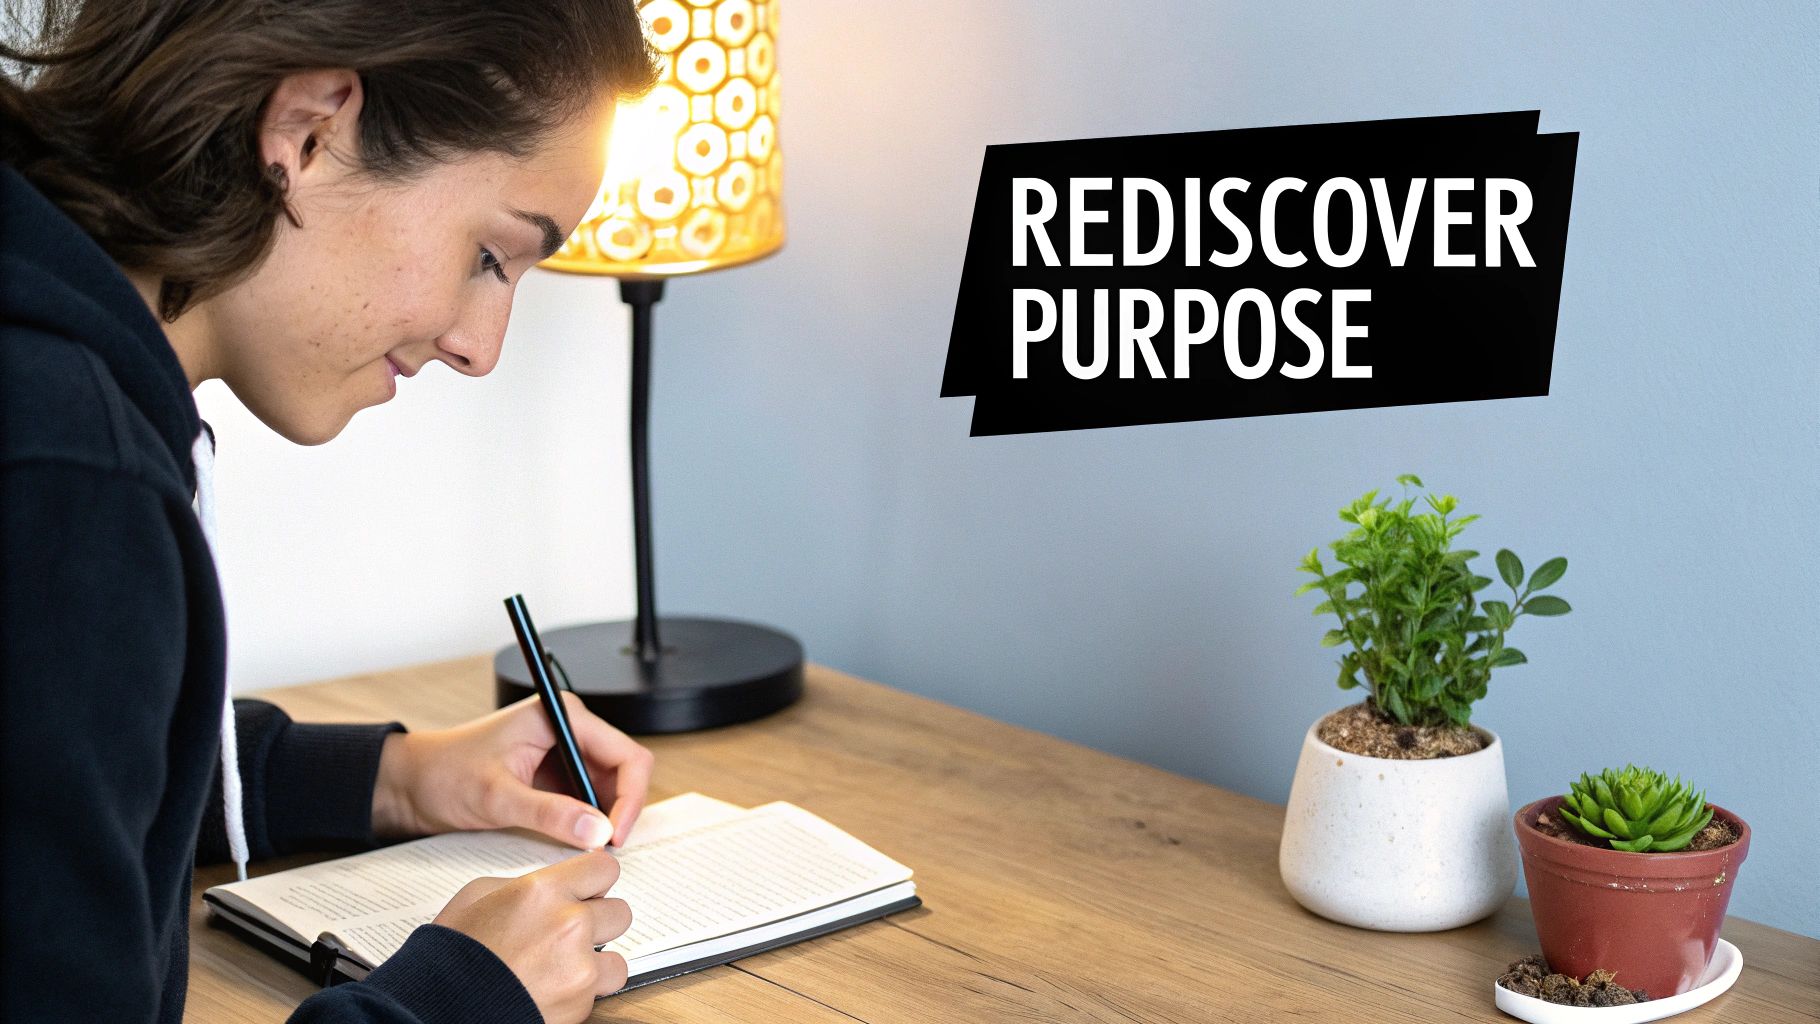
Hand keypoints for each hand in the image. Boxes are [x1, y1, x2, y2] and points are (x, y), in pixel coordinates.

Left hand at [373, 692, 653, 847]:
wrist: (411, 785)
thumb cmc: (444, 774)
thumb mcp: (498, 797)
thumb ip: (550, 813)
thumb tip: (598, 830)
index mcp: (562, 717)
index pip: (625, 754)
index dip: (630, 796)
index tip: (617, 833)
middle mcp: (569, 730)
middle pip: (623, 771)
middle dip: (620, 810)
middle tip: (606, 846)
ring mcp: (563, 753)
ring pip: (609, 788)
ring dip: (605, 818)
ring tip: (589, 846)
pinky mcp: (554, 776)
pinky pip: (587, 800)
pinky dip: (587, 822)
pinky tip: (574, 840)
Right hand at [433, 849, 630, 1020]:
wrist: (437, 1007)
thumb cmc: (451, 952)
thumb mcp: (479, 896)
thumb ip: (528, 885)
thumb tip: (556, 886)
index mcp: (544, 890)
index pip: (604, 869)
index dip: (594, 881)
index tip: (587, 891)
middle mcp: (569, 924)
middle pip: (620, 913)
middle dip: (598, 923)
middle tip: (570, 935)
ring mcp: (579, 968)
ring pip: (619, 960)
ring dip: (597, 964)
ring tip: (563, 969)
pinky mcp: (580, 1004)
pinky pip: (597, 994)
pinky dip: (579, 995)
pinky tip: (548, 990)